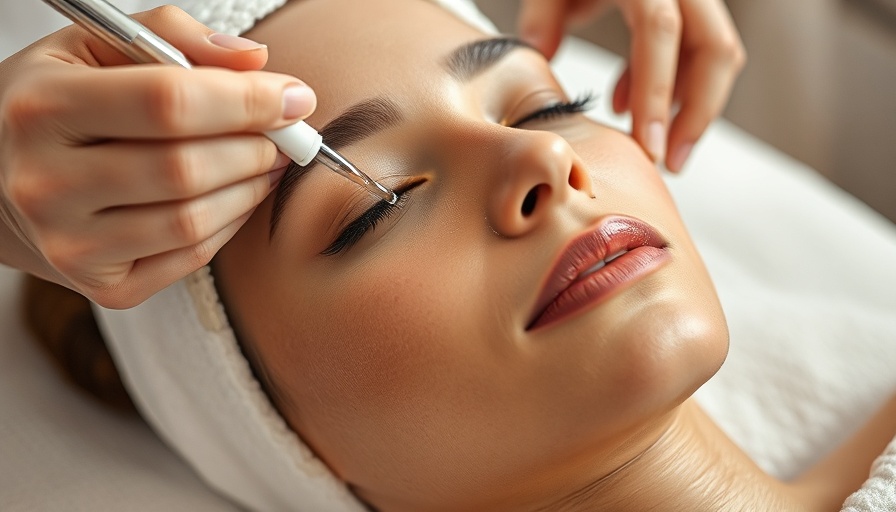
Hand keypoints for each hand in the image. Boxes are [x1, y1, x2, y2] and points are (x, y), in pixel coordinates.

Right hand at [0, 5, 315, 307]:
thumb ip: (173, 37)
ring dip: (252, 187)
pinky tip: (238, 194)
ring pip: (194, 220)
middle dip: (256, 146)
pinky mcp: (104, 288)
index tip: (293, 96)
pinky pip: (192, 255)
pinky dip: (231, 222)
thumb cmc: (53, 107)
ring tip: (268, 160)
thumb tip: (258, 62)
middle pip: (186, 168)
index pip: (167, 103)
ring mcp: (72, 246)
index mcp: (43, 109)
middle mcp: (47, 185)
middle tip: (285, 132)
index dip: (245, 100)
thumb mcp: (93, 48)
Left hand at [518, 0, 745, 171]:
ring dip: (691, 106)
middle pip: (714, 48)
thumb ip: (542, 16)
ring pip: (718, 54)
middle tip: (669, 162)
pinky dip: (673, 85)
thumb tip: (540, 56)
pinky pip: (700, 50)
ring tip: (655, 147)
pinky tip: (628, 106)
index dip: (656, 92)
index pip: (660, 31)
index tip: (648, 146)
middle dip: (697, 113)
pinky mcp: (695, 8)